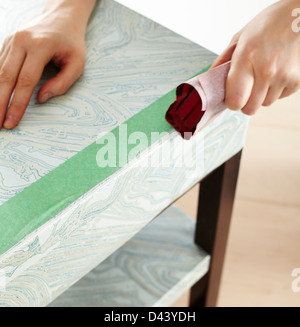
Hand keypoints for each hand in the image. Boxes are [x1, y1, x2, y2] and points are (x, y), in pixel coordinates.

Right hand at [0, 0, 95, 128]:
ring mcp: (10, 40)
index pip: (25, 81)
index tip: (11, 122)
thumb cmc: (71, 43)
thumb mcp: (77, 64)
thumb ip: (62, 83)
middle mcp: (21, 41)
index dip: (17, 104)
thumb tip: (40, 99)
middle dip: (0, 103)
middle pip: (6, 77)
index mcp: (40, 46)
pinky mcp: (6, 43)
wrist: (62, 18)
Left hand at [211, 0, 299, 114]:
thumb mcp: (241, 37)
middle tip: (246, 87)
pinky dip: (276, 90)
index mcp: (247, 57)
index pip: (235, 100)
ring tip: (264, 74)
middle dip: (245, 102)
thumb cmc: (271, 24)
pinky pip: (279, 98)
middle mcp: (266, 70)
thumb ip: (223, 61)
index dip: (231, 102)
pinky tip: (277, 73)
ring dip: (261, 95)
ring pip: (264, 104)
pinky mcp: (297, 81)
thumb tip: (209, 79)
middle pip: (249, 109)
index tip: (232, 95)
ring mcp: (284, 77)